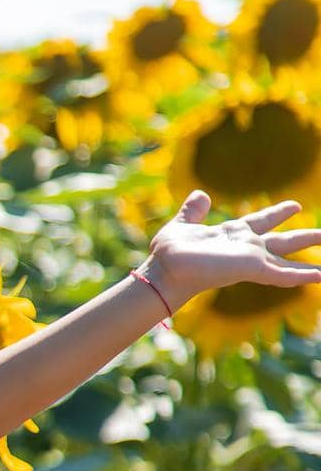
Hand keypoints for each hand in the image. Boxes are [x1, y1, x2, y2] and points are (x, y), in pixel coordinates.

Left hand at [143, 190, 320, 309]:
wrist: (164, 269)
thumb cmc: (170, 252)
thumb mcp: (182, 224)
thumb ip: (193, 211)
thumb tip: (200, 195)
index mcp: (232, 233)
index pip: (261, 221)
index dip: (277, 213)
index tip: (295, 205)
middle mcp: (246, 247)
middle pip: (283, 241)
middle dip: (306, 237)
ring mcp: (251, 259)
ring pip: (288, 261)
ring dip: (311, 264)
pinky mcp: (252, 269)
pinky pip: (283, 274)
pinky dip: (302, 275)